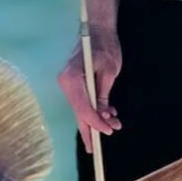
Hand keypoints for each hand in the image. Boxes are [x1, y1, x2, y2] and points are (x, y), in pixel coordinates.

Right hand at [57, 25, 122, 152]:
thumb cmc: (104, 47)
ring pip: (81, 109)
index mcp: (72, 80)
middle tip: (94, 150)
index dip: (96, 123)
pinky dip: (96, 109)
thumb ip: (103, 95)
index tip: (110, 131)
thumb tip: (104, 116)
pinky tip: (110, 113)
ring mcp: (69, 85)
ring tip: (115, 125)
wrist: (97, 30)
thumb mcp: (109, 71)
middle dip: (90, 130)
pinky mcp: (74, 84)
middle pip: (78, 113)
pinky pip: (83, 101)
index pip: (84, 109)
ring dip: (97, 119)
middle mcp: (66, 84)